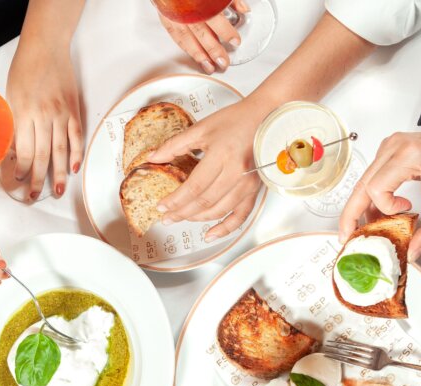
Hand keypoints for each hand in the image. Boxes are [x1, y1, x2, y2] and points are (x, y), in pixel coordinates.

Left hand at [6, 40, 82, 199]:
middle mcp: (43, 116)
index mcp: (24, 113)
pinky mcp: (74, 109)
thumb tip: (17, 149)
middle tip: (35, 196)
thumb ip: (16, 123)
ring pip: (60, 151)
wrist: (46, 47)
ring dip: (59, 174)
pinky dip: (77, 153)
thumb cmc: (25, 69)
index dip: (22, 169)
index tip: (19, 180)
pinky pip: (77, 136)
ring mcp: (61, 114)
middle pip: (41, 156)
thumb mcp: (12, 96)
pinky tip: (74, 168)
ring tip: (58, 192)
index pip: (24, 151)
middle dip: (38, 180)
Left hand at [147, 98, 263, 240]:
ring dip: (198, 219)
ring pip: (219, 211)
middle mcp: (237, 172)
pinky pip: (240, 216)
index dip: (175, 200)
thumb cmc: (237, 119)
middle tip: (166, 217)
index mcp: (222, 155)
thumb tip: (153, 157)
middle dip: (182, 213)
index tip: (162, 206)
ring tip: (182, 219)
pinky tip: (210, 234)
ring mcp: (248, 184)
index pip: (194, 187)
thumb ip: (175, 144)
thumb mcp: (202, 128)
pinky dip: (225, 228)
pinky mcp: (255, 190)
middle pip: (204, 202)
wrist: (267, 116)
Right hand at [157, 0, 248, 73]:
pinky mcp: (167, 18)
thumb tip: (243, 10)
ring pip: (187, 39)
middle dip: (213, 50)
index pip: (215, 18)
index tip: (235, 41)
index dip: (226, 31)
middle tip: (223, 62)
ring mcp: (175, 15)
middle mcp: (187, 9)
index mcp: (200, 0)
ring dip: (199, 55)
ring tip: (209, 67)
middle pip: (201, 33)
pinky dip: (187, 49)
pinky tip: (196, 57)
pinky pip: (176, 37)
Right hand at [339, 118, 420, 261]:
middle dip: (352, 215)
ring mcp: (388, 148)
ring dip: (364, 208)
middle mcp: (392, 148)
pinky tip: (380, 211)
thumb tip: (413, 250)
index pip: (376, 189)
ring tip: (371, 227)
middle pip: (360, 186)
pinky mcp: (388, 152)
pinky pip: (371, 178)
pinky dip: (372, 197)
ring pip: (363, 183)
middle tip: (347, 237)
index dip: (385, 208)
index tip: (405, 212)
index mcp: (407, 156)